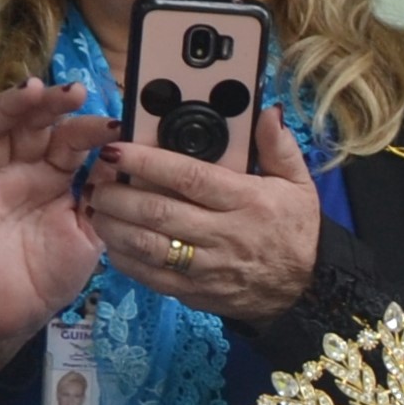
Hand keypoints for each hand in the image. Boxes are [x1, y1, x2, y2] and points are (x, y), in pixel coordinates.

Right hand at [0, 80, 120, 367]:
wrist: (14, 316)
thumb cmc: (50, 272)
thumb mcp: (89, 233)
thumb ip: (102, 197)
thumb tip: (122, 155)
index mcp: (52, 175)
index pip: (68, 139)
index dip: (89, 128)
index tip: (116, 123)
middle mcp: (19, 170)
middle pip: (30, 124)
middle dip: (51, 104)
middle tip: (74, 90)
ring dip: (9, 106)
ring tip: (30, 89)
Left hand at [79, 105, 324, 324]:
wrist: (306, 290)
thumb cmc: (297, 231)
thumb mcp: (299, 184)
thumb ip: (279, 146)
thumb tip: (267, 111)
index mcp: (248, 202)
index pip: (189, 177)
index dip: (148, 162)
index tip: (118, 149)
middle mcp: (225, 235)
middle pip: (159, 212)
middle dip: (119, 194)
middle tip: (98, 179)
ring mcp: (208, 268)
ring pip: (148, 246)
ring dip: (114, 226)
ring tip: (96, 207)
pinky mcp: (196, 293)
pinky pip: (152, 277)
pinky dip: (126, 260)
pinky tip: (113, 242)